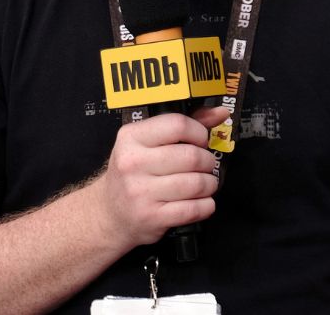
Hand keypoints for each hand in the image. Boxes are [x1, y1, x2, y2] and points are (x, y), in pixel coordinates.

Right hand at [91, 107, 227, 248]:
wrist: (110, 211)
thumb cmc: (133, 174)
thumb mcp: (146, 144)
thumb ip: (182, 126)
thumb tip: (220, 112)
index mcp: (131, 137)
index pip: (177, 124)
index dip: (199, 132)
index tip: (200, 141)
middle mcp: (132, 162)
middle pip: (192, 156)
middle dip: (207, 162)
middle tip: (203, 166)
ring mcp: (140, 191)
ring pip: (197, 183)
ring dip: (209, 185)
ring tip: (202, 184)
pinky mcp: (152, 216)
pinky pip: (195, 209)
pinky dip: (206, 205)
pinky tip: (198, 202)